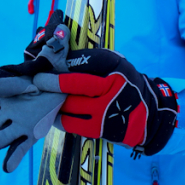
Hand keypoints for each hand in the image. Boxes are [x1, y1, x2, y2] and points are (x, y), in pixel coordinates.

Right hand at [0, 12, 70, 173]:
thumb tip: (61, 26)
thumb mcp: (55, 54)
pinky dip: (15, 156)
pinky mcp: (31, 131)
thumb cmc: (53, 66)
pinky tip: (6, 167)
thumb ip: (55, 43)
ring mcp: (18, 121)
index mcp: (6, 88)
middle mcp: (7, 107)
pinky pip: (22, 145)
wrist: (65, 84)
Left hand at [33, 49, 178, 155]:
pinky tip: (55, 115)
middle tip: (37, 80)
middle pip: (72, 84)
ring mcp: (105, 109)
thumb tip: (62, 56)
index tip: (45, 63)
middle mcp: (110, 86)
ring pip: (69, 105)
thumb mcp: (117, 65)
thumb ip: (94, 60)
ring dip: (54, 102)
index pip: (81, 61)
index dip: (61, 63)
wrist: (148, 116)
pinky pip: (71, 123)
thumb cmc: (124, 85)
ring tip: (44, 98)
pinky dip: (60, 119)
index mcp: (114, 66)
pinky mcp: (100, 128)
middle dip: (50, 82)